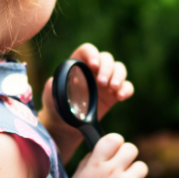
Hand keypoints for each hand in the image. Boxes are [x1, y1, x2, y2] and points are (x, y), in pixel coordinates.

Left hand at [40, 43, 134, 161]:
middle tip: (101, 82)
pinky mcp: (114, 94)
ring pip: (119, 69)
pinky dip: (126, 89)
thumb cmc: (56, 107)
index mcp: (78, 65)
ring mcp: (106, 81)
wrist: (66, 127)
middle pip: (107, 58)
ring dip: (118, 76)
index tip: (93, 65)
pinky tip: (120, 97)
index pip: (87, 50)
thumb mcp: (51, 98)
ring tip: (113, 88)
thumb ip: (52, 88)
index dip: (92, 54)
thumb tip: (52, 82)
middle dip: (107, 68)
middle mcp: (94, 70)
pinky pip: (127, 86)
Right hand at [67, 133, 150, 177]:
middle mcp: (111, 171)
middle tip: (122, 166)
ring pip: (142, 166)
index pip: (114, 138)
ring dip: (135, 173)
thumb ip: (91, 159)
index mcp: (96, 164)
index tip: (114, 150)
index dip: (116, 142)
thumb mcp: (79, 175)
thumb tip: (105, 147)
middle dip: (128, 156)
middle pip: (132, 148)